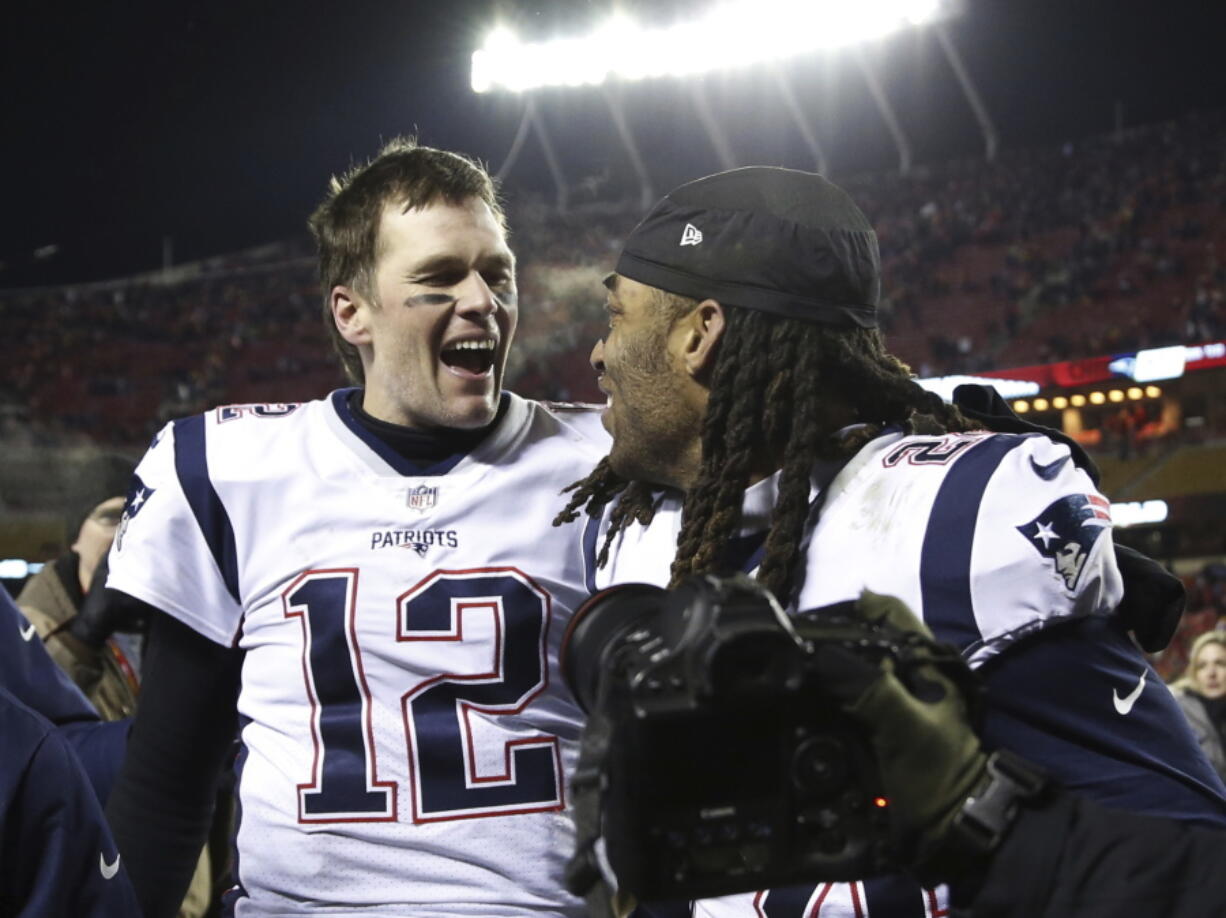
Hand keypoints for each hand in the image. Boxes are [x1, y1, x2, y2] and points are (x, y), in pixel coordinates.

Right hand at [811, 591, 988, 883]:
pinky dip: (822, 698)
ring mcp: (893, 698)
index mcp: (924, 659)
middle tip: (786, 649)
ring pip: (850, 667)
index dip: (848, 605)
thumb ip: (867, 687)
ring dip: (822, 669)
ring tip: (785, 674)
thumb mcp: (903, 728)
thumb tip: (821, 654)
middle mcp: (908, 671)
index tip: (808, 620)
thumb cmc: (938, 775)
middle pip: (861, 636)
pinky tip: (800, 705)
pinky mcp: (879, 723)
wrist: (951, 830)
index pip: (884, 609)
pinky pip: (844, 698)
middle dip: (826, 639)